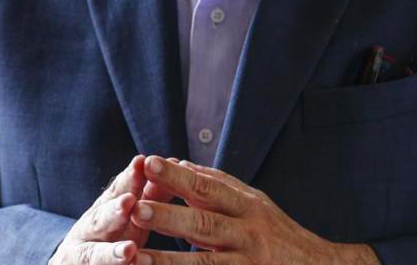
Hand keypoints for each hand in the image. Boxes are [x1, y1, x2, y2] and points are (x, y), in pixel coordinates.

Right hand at [49, 155, 174, 264]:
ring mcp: (83, 255)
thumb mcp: (129, 213)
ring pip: (94, 254)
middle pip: (99, 220)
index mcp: (102, 210)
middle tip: (129, 201)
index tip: (141, 161)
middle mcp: (87, 231)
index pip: (116, 191)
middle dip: (114, 211)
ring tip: (129, 251)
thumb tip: (176, 163)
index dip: (128, 178)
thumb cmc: (110, 235)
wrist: (76, 262)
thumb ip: (150, 194)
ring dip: (111, 253)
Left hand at [130, 157, 378, 264]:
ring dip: (167, 260)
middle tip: (137, 207)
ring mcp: (248, 263)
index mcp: (248, 206)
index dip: (179, 176)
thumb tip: (180, 163)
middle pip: (205, 222)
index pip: (209, 187)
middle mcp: (249, 232)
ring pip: (204, 262)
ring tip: (135, 255)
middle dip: (170, 214)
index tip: (150, 162)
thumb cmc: (280, 235)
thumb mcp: (256, 204)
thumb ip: (219, 185)